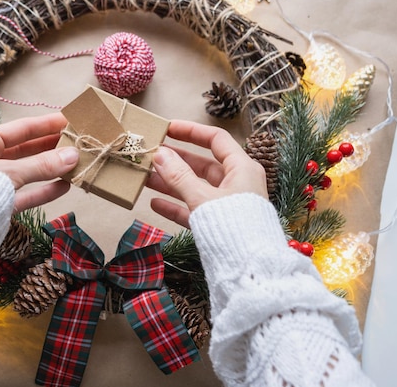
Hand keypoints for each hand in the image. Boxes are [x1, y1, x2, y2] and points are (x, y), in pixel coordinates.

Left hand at [0, 113, 78, 211]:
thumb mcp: (9, 173)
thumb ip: (42, 165)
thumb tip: (74, 155)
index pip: (19, 129)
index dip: (45, 124)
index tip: (68, 120)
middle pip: (25, 150)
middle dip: (50, 147)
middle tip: (76, 141)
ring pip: (27, 173)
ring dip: (50, 169)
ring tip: (75, 163)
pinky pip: (26, 194)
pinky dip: (44, 190)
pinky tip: (64, 186)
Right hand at [146, 120, 267, 227]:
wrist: (251, 269)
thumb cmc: (233, 226)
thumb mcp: (202, 197)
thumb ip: (178, 176)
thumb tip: (159, 154)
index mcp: (242, 168)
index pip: (216, 139)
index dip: (191, 131)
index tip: (167, 128)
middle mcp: (237, 183)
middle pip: (202, 165)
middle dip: (175, 161)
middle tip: (151, 155)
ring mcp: (228, 205)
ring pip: (195, 188)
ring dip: (171, 183)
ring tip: (145, 178)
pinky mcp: (220, 225)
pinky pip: (195, 210)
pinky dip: (177, 206)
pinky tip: (155, 204)